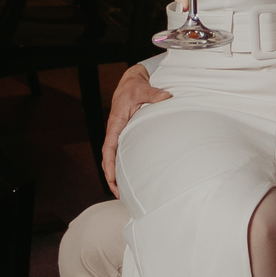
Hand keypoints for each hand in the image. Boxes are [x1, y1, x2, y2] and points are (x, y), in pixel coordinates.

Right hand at [102, 63, 171, 196]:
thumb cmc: (134, 87)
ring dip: (117, 174)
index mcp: (116, 122)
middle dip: (111, 177)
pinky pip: (122, 152)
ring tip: (123, 192)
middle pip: (109, 158)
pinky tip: (132, 176)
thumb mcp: (142, 89)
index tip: (110, 178)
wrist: (132, 82)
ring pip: (114, 157)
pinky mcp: (127, 134)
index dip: (109, 164)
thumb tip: (166, 97)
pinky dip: (123, 165)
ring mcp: (121, 134)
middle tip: (118, 194)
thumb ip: (153, 94)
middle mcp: (116, 130)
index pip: (109, 147)